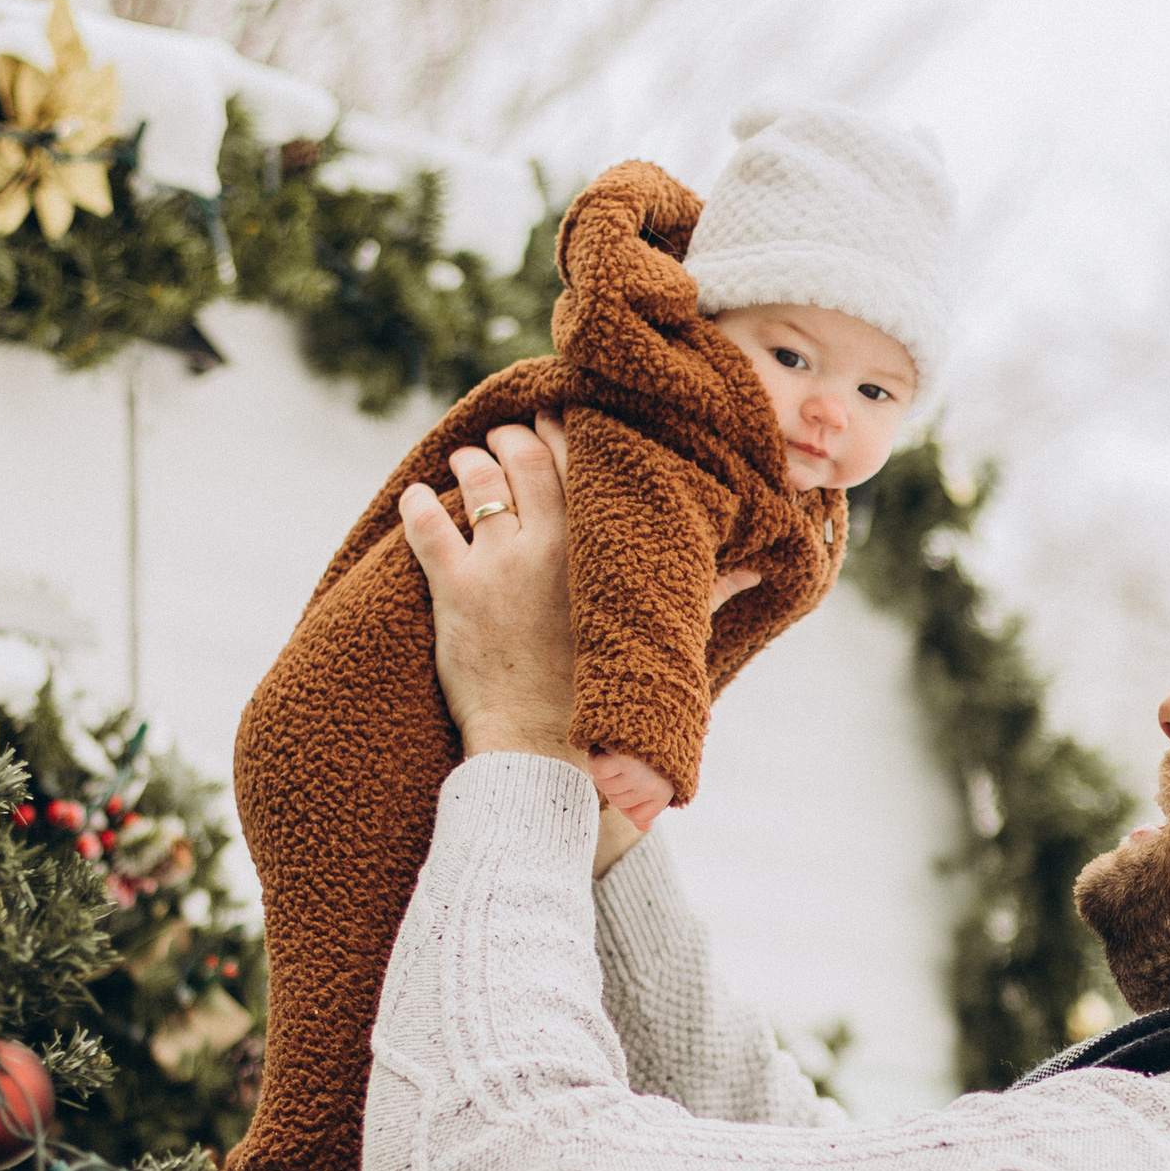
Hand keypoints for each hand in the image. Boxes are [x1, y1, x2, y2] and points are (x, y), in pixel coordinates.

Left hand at [396, 419, 764, 871]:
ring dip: (470, 462)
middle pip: (525, 461)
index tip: (553, 419)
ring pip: (478, 484)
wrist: (546, 751)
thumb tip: (752, 567)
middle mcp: (549, 545)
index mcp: (599, 548)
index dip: (563, 433)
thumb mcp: (662, 637)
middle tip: (504, 434)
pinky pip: (427, 528)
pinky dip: (419, 505)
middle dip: (512, 437)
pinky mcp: (455, 591)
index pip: (580, 464)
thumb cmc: (607, 694)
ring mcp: (498, 565)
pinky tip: (417, 496)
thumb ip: (706, 592)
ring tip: (465, 458)